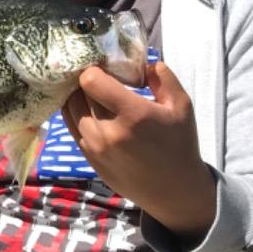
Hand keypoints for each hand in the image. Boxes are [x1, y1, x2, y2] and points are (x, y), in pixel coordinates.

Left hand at [62, 61, 216, 242]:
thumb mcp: (182, 106)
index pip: (91, 81)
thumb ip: (163, 77)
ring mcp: (95, 148)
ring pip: (70, 110)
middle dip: (86, 82)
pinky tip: (88, 109)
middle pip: (79, 93)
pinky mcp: (89, 159)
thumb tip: (143, 61)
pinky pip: (72, 128)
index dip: (93, 69)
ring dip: (77, 97)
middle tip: (97, 77)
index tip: (103, 67)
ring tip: (91, 92)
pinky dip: (75, 114)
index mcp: (133, 115)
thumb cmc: (180, 144)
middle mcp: (109, 132)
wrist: (173, 190)